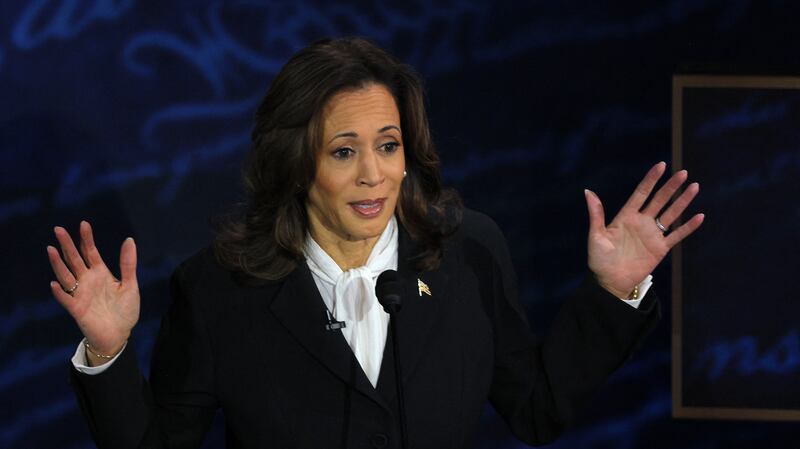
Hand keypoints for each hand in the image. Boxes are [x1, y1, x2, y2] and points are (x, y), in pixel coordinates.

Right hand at [47, 221, 139, 357]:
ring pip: (66, 276)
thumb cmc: (125, 310)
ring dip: (58, 264)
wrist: (120, 334)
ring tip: (51, 249)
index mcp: (100, 273)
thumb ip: (128, 264)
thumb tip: (129, 239)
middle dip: (67, 245)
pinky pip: (66, 299)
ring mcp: (81, 294)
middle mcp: (87, 281)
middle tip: (59, 229)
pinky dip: (60, 292)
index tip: (83, 224)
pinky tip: (54, 284)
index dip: (86, 239)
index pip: (91, 252)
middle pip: (74, 259)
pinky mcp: (77, 309)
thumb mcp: (130, 284)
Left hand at [584, 162, 704, 298]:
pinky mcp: (660, 248)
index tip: (661, 165)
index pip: (641, 193)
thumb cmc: (599, 259)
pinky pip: (677, 235)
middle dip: (670, 186)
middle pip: (659, 200)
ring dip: (682, 201)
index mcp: (626, 216)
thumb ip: (596, 214)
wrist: (610, 281)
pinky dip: (688, 227)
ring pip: (671, 214)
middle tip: (683, 173)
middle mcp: (641, 222)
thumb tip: (588, 191)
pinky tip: (699, 216)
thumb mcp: (596, 236)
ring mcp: (652, 234)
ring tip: (694, 187)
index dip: (651, 180)